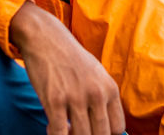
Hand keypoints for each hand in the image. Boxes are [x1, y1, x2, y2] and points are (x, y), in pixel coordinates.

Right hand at [10, 1, 126, 134]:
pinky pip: (59, 133)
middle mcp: (96, 94)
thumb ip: (104, 98)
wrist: (46, 38)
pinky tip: (51, 127)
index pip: (117, 128)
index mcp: (110, 88)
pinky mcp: (55, 100)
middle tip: (77, 130)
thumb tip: (107, 127)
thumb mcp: (97, 74)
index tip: (94, 131)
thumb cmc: (71, 58)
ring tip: (64, 129)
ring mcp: (76, 97)